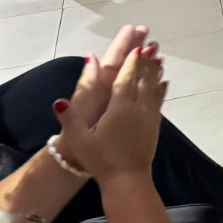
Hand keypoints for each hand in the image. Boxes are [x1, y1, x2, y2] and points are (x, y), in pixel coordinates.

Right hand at [56, 25, 149, 169]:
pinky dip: (160, 89)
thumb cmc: (100, 160)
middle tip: (149, 44)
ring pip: (153, 88)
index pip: (126, 80)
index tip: (136, 47)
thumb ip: (70, 118)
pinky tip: (164, 82)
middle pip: (142, 80)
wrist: (127, 178)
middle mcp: (138, 108)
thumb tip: (59, 100)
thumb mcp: (79, 140)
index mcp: (119, 109)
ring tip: (157, 57)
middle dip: (144, 62)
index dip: (131, 63)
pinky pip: (159, 101)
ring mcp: (149, 116)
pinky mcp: (155, 125)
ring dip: (154, 72)